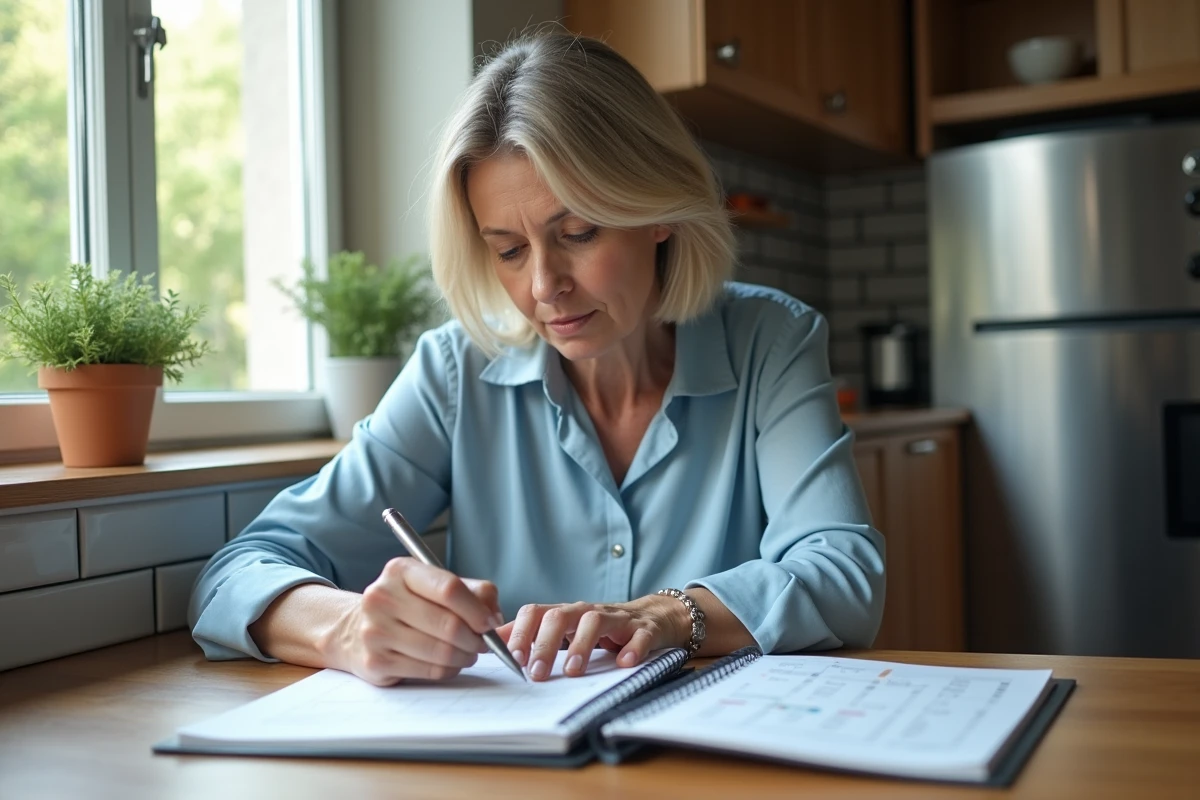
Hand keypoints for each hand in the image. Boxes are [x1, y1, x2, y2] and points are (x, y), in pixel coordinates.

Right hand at [326, 557, 504, 685]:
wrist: (356, 629)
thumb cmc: (408, 605)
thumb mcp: (435, 586)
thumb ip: (473, 593)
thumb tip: (495, 618)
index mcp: (400, 571)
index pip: (449, 589)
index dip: (477, 610)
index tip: (491, 622)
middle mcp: (382, 597)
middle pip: (449, 624)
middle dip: (476, 638)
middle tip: (484, 643)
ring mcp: (375, 631)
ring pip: (442, 652)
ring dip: (465, 656)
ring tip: (468, 652)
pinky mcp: (376, 662)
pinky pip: (430, 671)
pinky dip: (448, 669)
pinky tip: (448, 662)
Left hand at [499, 595, 690, 680]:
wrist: (655, 617)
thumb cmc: (603, 628)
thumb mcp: (567, 629)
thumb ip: (531, 634)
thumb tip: (490, 642)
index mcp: (566, 613)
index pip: (536, 613)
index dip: (521, 633)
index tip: (511, 659)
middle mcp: (588, 611)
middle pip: (561, 616)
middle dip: (545, 644)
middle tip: (537, 674)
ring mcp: (617, 619)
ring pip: (595, 621)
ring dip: (582, 646)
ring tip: (573, 671)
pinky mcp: (644, 629)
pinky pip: (639, 635)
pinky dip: (632, 648)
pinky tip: (624, 663)